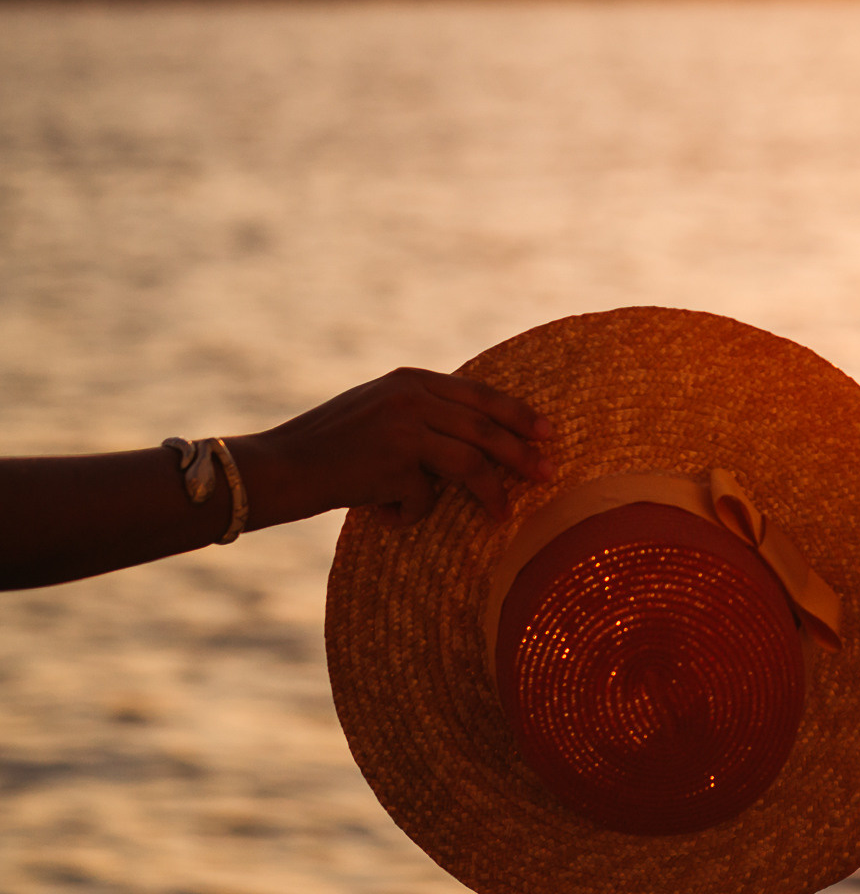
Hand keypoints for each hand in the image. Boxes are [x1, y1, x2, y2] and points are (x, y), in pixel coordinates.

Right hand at [235, 368, 553, 527]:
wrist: (278, 467)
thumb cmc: (330, 447)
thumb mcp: (379, 411)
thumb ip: (423, 413)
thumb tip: (481, 436)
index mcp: (410, 379)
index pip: (480, 394)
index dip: (517, 414)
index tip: (547, 431)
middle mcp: (410, 396)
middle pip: (486, 427)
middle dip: (521, 453)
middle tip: (548, 472)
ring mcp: (403, 427)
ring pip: (470, 463)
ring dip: (491, 493)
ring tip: (501, 514)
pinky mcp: (393, 462)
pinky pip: (425, 497)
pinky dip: (412, 513)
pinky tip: (388, 515)